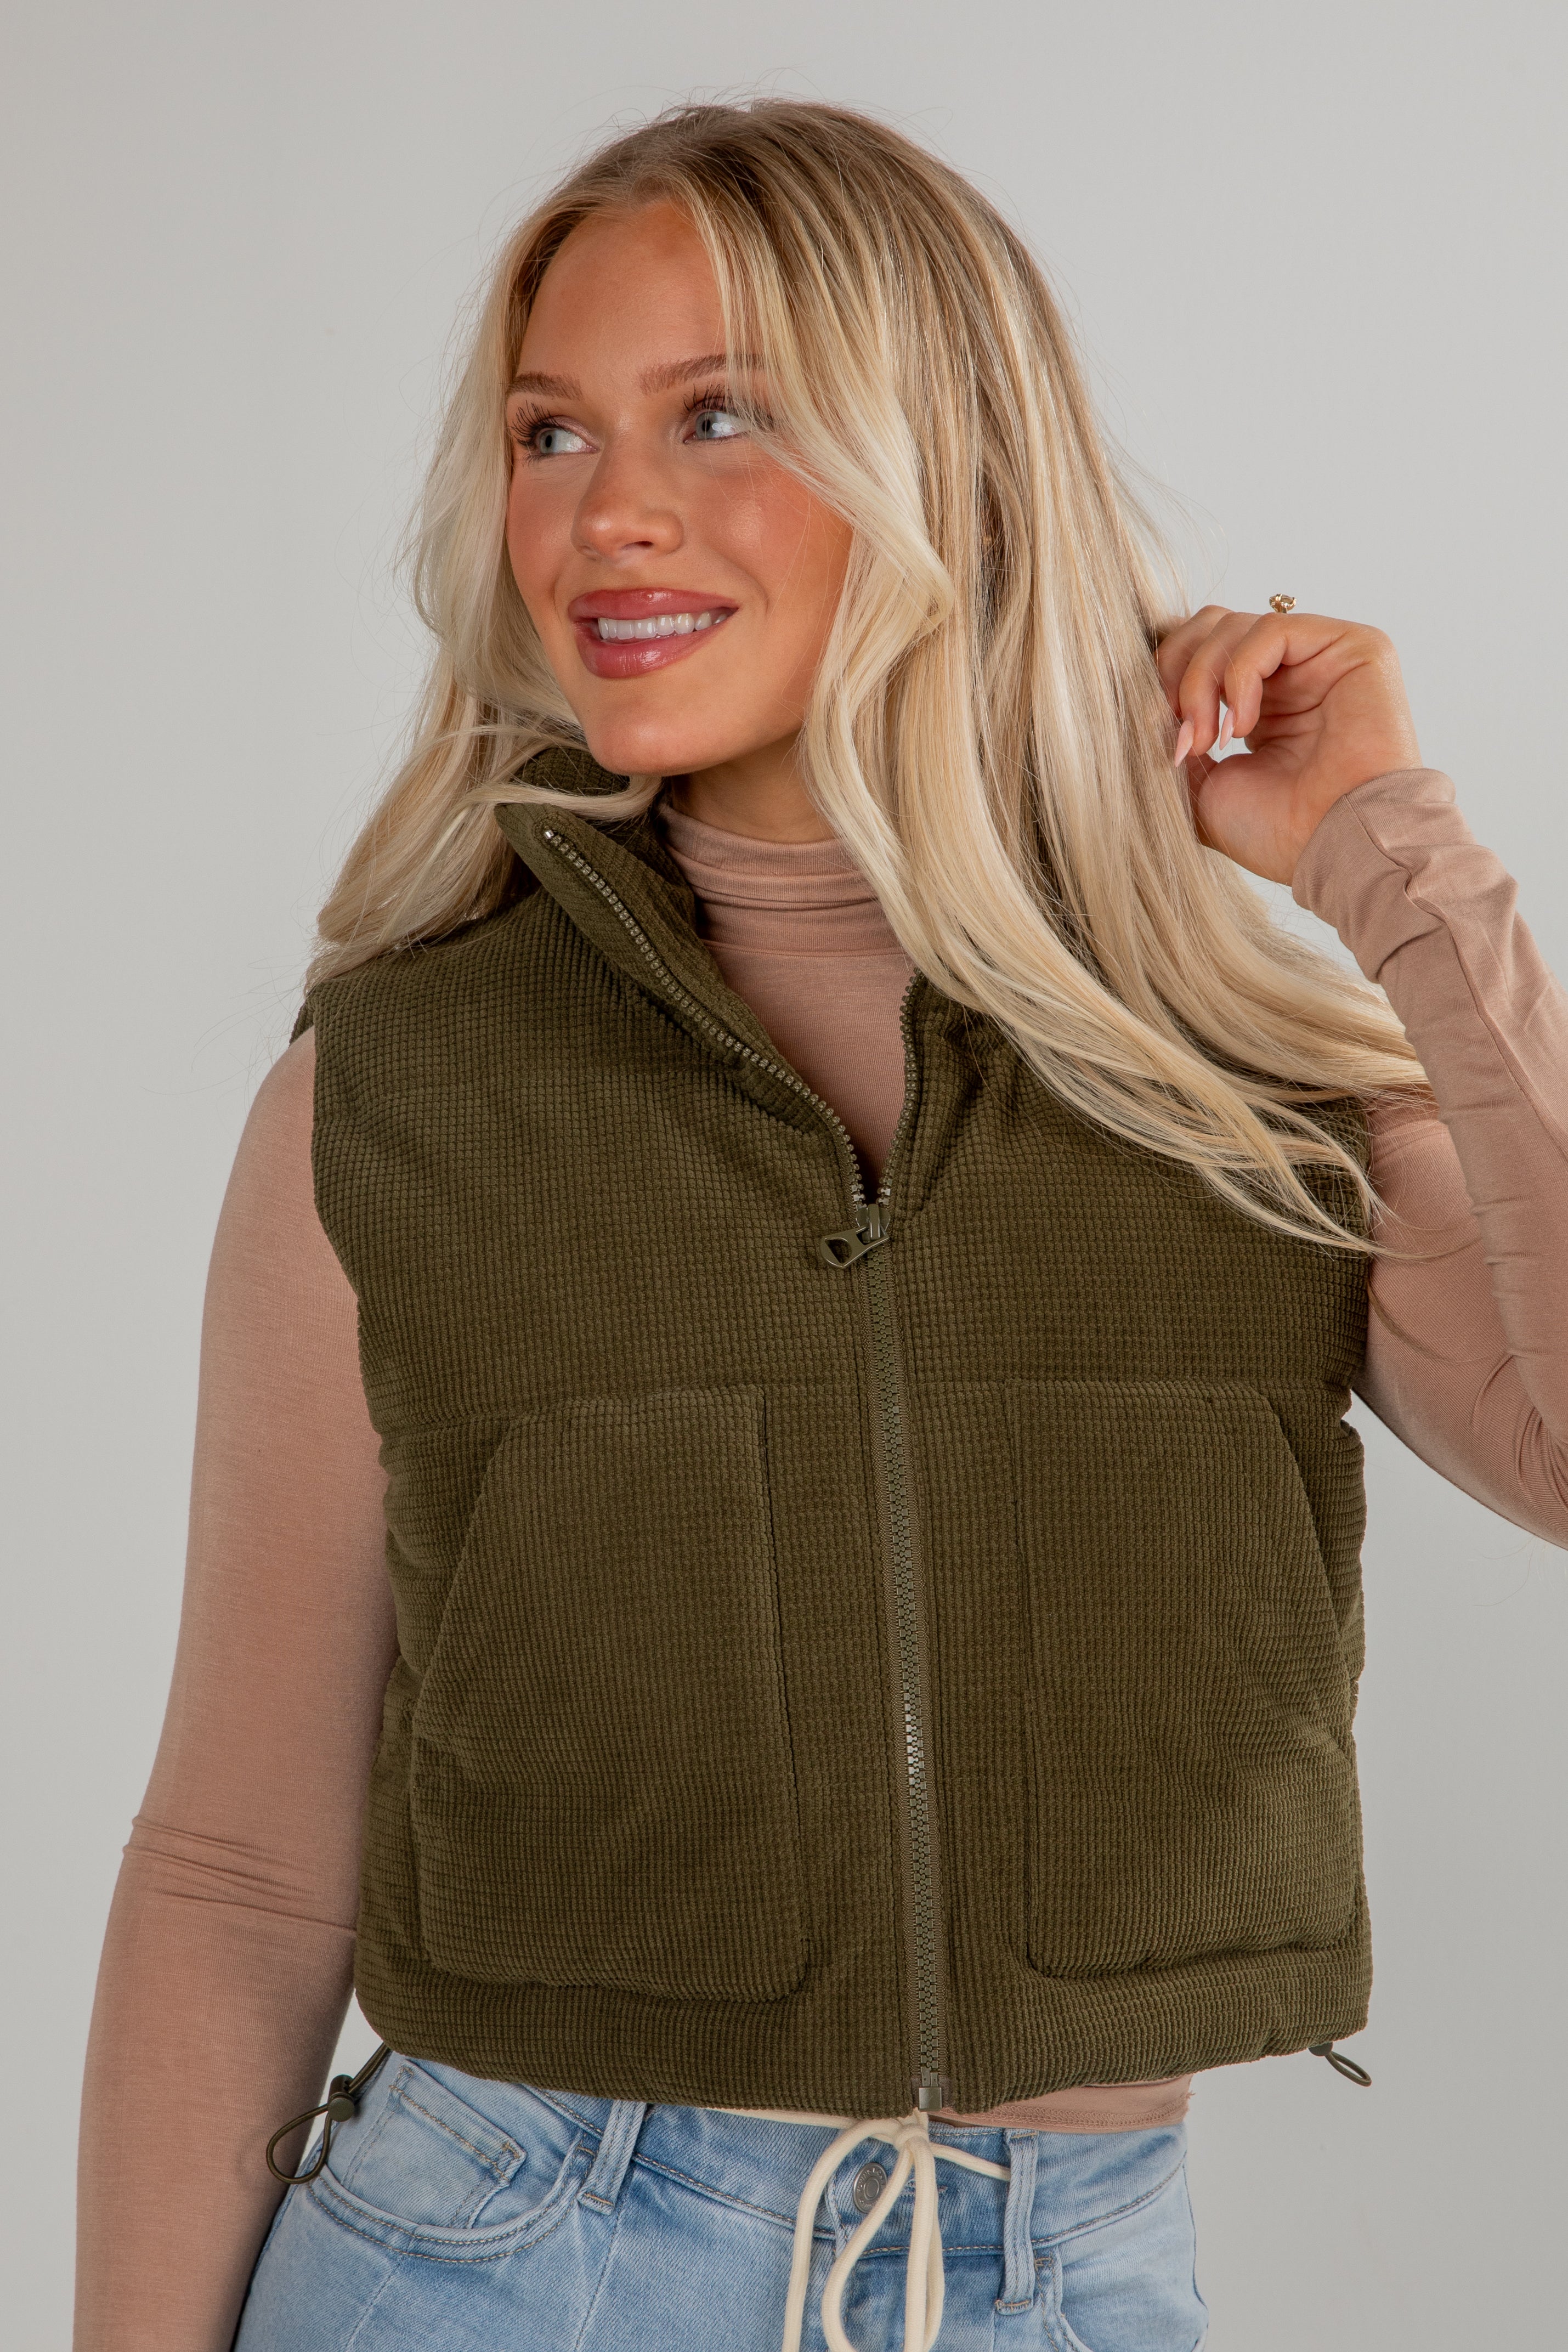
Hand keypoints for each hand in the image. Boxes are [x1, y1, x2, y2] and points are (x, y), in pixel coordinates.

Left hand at [1155, 605, 1421, 883]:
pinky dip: (1240, 675)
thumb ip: (1172, 745)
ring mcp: (1322, 657)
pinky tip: (1244, 727)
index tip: (1150, 729)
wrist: (1335, 849)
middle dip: (1175, 672)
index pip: (1198, 651)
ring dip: (1202, 681)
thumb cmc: (1280, 833)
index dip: (1163, 678)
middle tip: (1177, 732)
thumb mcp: (1200, 791)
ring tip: (1210, 742)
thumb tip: (1142, 710)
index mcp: (1259, 704)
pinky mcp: (1353, 645)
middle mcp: (1291, 674)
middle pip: (1209, 626)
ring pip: (1232, 625)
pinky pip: (1272, 628)